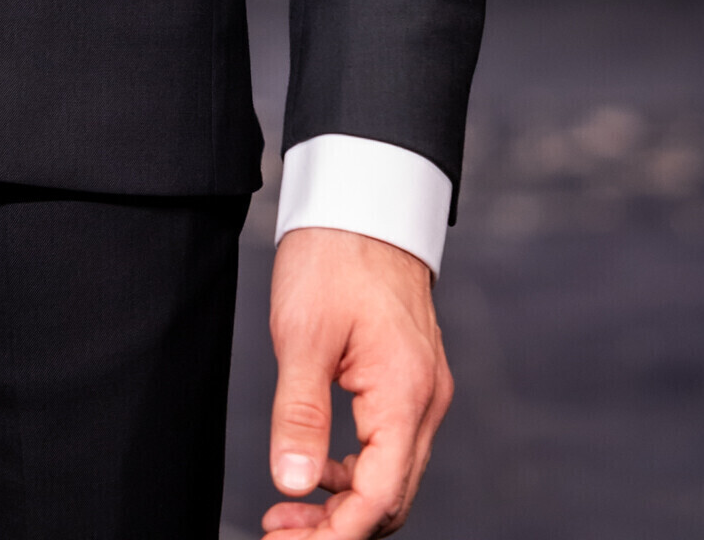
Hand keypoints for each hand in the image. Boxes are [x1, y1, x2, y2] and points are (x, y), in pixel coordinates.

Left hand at [264, 228, 450, 534]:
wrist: (363, 197)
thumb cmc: (333, 253)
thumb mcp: (302, 334)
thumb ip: (299, 414)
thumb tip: (293, 484)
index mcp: (404, 393)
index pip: (378, 497)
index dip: (332, 536)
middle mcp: (425, 399)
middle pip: (390, 498)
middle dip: (336, 529)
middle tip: (278, 535)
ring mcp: (422, 390)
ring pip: (390, 476)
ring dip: (342, 505)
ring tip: (286, 512)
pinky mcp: (408, 379)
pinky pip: (388, 447)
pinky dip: (353, 471)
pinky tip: (314, 472)